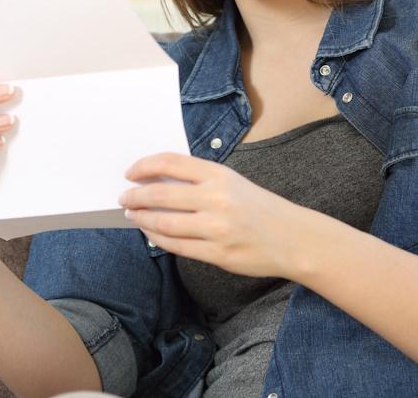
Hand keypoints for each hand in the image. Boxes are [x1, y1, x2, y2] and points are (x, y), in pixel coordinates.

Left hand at [119, 152, 308, 278]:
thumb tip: (155, 181)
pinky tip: (150, 232)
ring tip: (132, 214)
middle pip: (160, 195)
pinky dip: (157, 238)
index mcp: (220, 175)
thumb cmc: (259, 208)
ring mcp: (217, 229)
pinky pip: (176, 246)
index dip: (144, 166)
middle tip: (124, 197)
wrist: (294, 238)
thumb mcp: (232, 182)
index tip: (130, 172)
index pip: (170, 163)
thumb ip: (198, 180)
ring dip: (142, 218)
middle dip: (135, 196)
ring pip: (164, 223)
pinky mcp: (218, 254)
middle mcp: (217, 199)